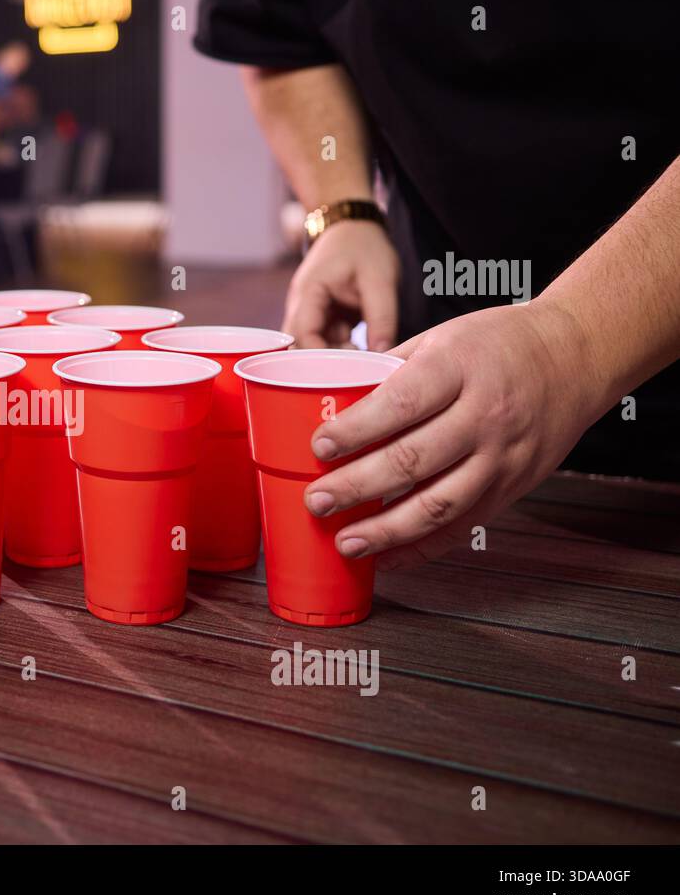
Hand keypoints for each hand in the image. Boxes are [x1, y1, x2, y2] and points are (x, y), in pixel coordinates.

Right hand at [283, 219, 400, 351]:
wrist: (353, 224)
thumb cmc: (363, 245)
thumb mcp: (380, 279)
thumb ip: (382, 317)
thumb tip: (382, 353)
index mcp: (308, 293)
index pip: (303, 336)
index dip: (320, 357)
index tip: (348, 368)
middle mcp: (300, 305)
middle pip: (300, 346)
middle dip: (325, 360)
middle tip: (357, 364)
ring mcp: (307, 310)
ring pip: (312, 345)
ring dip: (333, 353)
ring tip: (361, 353)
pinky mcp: (319, 314)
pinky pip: (323, 338)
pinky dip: (338, 346)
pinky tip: (357, 345)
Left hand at [303, 301, 603, 569]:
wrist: (576, 357)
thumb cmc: (499, 343)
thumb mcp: (442, 337)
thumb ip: (389, 371)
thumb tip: (329, 399)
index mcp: (458, 367)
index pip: (401, 403)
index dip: (357, 429)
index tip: (320, 447)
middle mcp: (484, 415)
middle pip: (413, 459)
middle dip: (357, 486)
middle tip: (317, 501)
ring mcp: (502, 456)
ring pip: (439, 504)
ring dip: (387, 530)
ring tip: (346, 542)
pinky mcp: (512, 487)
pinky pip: (463, 525)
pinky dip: (422, 547)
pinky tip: (388, 557)